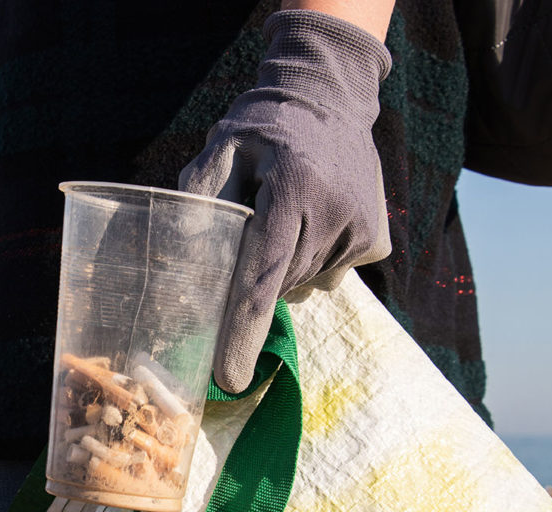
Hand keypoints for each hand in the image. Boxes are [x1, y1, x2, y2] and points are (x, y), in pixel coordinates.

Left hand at [179, 10, 392, 392]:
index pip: (261, 277)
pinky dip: (309, 258)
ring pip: (302, 282)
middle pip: (278, 284)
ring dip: (281, 264)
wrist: (330, 95)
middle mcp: (335, 214)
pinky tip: (310, 216)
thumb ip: (198, 196)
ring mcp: (361, 231)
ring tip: (284, 213)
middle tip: (248, 231)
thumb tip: (174, 257)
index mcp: (293, 190)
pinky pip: (328, 273)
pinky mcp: (377, 241)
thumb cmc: (263, 125)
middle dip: (254, 276)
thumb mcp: (221, 146)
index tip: (229, 378)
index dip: (242, 332)